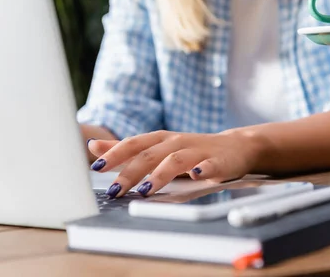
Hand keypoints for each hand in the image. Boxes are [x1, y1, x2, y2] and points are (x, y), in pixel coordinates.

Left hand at [87, 130, 267, 196]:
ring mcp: (198, 151)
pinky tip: (196, 175)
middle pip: (151, 154)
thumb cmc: (193, 150)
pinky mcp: (219, 161)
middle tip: (115, 190)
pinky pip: (210, 165)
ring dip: (159, 174)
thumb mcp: (158, 147)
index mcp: (161, 140)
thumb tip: (93, 146)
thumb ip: (126, 149)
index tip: (97, 167)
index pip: (134, 144)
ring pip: (176, 160)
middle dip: (131, 172)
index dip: (115, 154)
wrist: (236, 147)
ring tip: (146, 189)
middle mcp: (177, 142)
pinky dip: (203, 169)